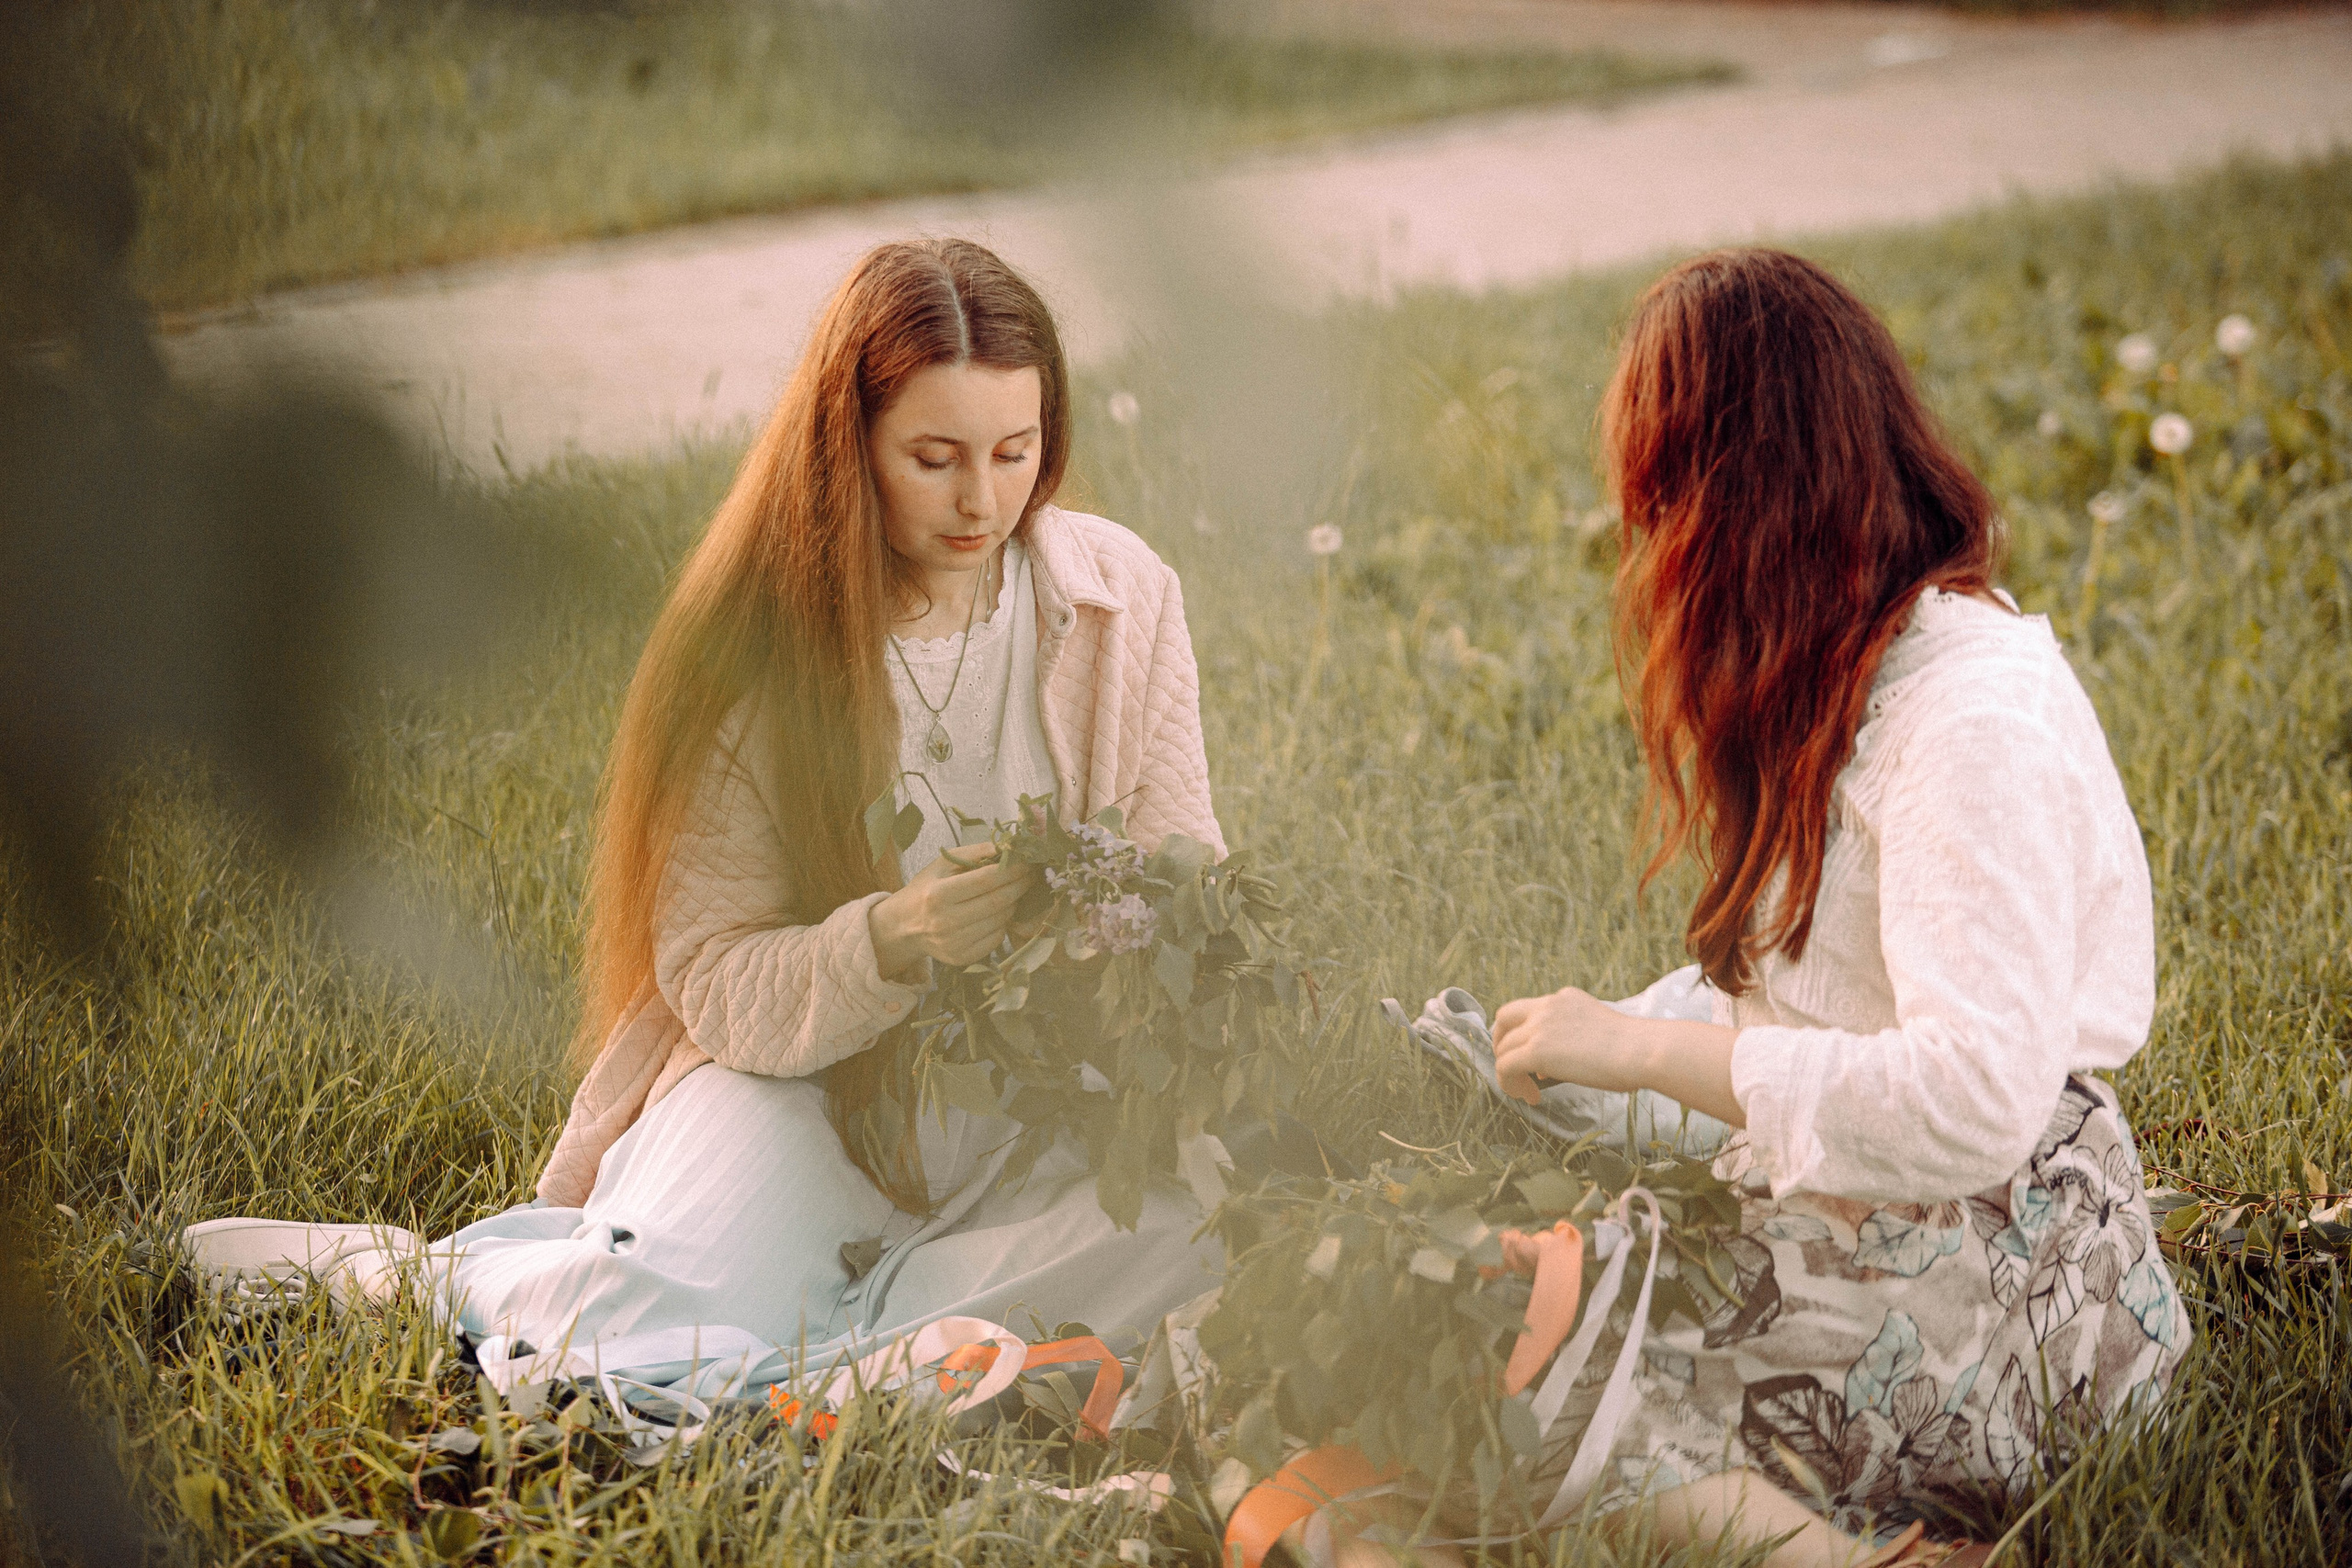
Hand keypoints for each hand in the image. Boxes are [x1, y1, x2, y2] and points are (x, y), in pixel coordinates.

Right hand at [868, 844, 1035, 981]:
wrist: (904, 927)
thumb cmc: (926, 889)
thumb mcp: (942, 864)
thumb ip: (973, 852)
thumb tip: (1006, 846)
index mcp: (938, 894)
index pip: (985, 880)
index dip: (1011, 871)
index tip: (1026, 863)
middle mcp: (945, 921)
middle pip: (997, 902)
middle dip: (1019, 886)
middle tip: (1030, 876)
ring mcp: (954, 943)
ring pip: (1000, 920)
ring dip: (1013, 904)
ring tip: (1015, 892)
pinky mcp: (961, 958)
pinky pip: (996, 938)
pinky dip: (1004, 923)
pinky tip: (1000, 912)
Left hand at [1491, 986, 1646, 1104]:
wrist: (1641, 1051)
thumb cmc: (1632, 1049)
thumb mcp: (1595, 1032)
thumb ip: (1568, 1041)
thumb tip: (1542, 1067)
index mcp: (1564, 998)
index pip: (1527, 1009)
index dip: (1521, 1032)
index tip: (1533, 1057)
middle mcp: (1547, 1006)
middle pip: (1504, 1019)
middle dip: (1501, 1044)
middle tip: (1511, 1069)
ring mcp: (1540, 1026)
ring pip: (1504, 1049)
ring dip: (1509, 1073)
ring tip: (1526, 1093)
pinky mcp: (1536, 1050)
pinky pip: (1505, 1067)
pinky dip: (1510, 1084)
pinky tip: (1530, 1098)